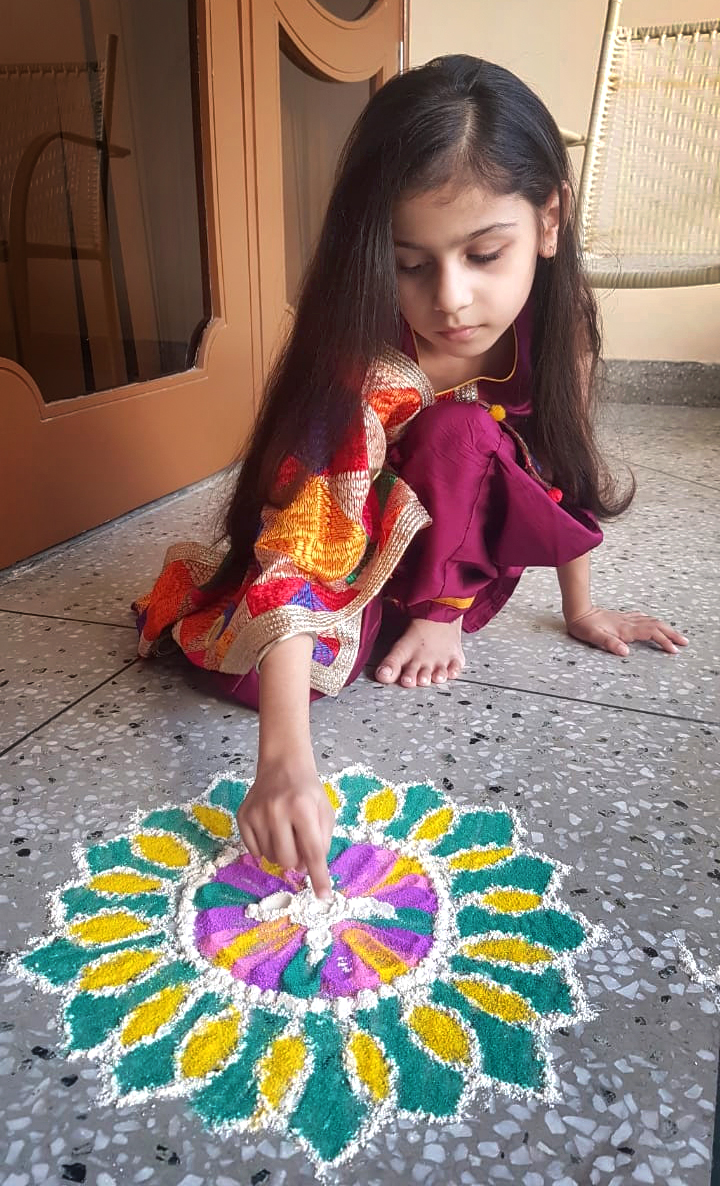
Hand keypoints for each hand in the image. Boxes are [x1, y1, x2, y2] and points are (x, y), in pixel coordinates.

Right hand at [237, 757, 333, 898]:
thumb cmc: (308, 791)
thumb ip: (321, 842)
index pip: (312, 851)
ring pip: (269, 858)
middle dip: (296, 861)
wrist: (282, 765)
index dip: (319, 876)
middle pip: (287, 860)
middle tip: (299, 845)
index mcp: (302, 808)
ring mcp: (256, 814)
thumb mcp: (325, 812)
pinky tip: (271, 831)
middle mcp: (277, 811)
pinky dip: (265, 848)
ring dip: (281, 853)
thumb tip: (307, 870)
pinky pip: (253, 851)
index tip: (323, 896)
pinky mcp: (242, 816)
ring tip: (286, 833)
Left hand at [565, 606, 688, 655]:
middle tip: (685, 642)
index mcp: (626, 629)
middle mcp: (629, 623)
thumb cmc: (584, 626)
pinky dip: (654, 622)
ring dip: (666, 628)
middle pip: (657, 626)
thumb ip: (610, 643)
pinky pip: (644, 618)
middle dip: (672, 634)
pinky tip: (654, 623)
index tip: (674, 650)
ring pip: (652, 621)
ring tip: (676, 635)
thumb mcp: (594, 637)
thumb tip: (625, 652)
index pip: (651, 634)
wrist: (578, 611)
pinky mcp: (623, 618)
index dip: (664, 641)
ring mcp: (627, 619)